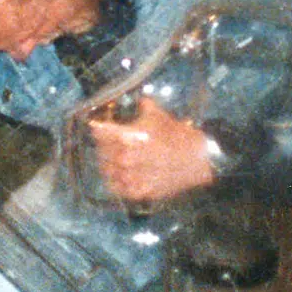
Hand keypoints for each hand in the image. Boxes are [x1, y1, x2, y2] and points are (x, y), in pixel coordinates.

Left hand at [89, 96, 216, 203]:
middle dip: (102, 145)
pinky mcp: (140, 191)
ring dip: (106, 163)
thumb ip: (144, 106)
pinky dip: (114, 182)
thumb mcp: (159, 115)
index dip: (96, 128)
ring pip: (107, 170)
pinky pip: (118, 188)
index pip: (101, 132)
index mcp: (127, 137)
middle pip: (102, 152)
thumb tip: (138, 100)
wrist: (197, 159)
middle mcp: (125, 157)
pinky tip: (116, 177)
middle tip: (103, 143)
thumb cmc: (177, 134)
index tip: (94, 126)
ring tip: (109, 160)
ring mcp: (131, 176)